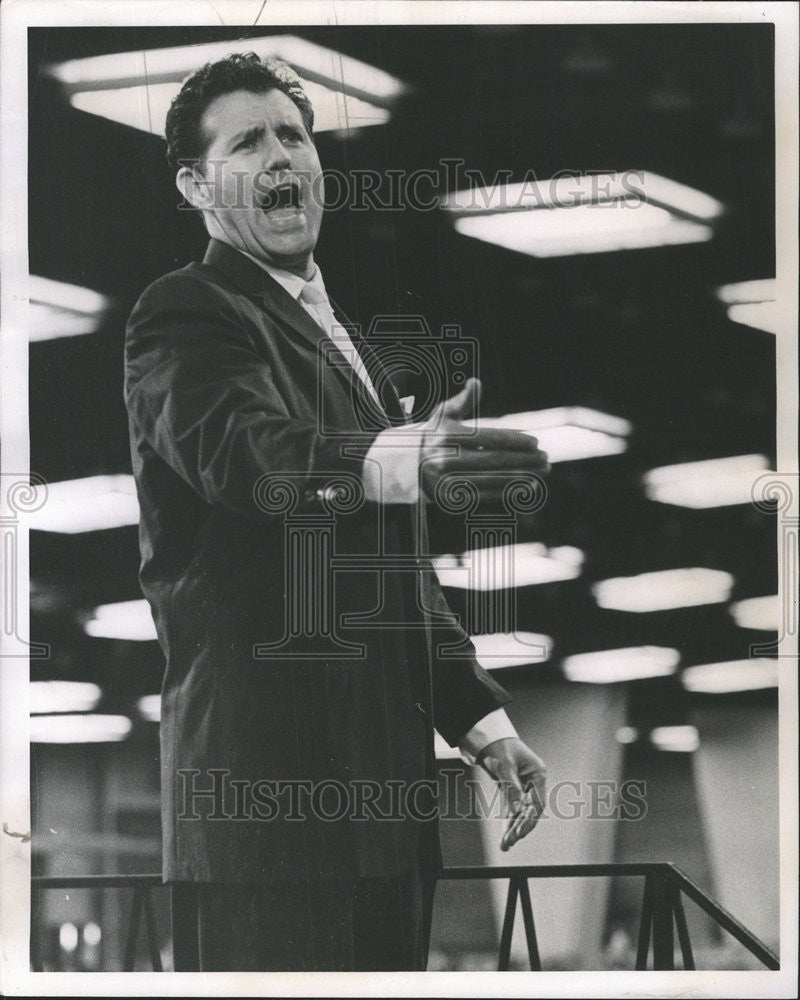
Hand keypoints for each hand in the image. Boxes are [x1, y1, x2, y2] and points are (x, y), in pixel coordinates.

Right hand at [419, 378, 549, 505]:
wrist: (407, 467)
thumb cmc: (434, 436)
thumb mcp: (443, 416)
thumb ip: (463, 401)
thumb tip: (476, 383)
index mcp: (446, 436)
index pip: (486, 437)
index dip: (513, 440)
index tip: (534, 442)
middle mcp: (444, 459)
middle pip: (492, 460)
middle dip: (523, 460)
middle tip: (545, 458)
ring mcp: (446, 482)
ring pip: (492, 480)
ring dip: (521, 477)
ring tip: (542, 473)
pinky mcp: (450, 500)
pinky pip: (485, 496)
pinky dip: (508, 492)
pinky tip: (526, 486)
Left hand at [476, 737, 546, 850]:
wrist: (487, 738)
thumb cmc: (499, 747)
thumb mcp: (505, 767)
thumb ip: (512, 788)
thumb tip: (517, 810)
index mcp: (538, 774)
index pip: (537, 802)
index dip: (529, 819)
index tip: (520, 831)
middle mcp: (533, 782)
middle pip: (529, 810)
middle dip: (519, 827)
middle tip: (510, 841)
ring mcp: (523, 787)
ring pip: (519, 812)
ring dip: (512, 828)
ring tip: (505, 845)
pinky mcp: (511, 790)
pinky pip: (511, 809)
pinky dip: (507, 821)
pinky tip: (504, 835)